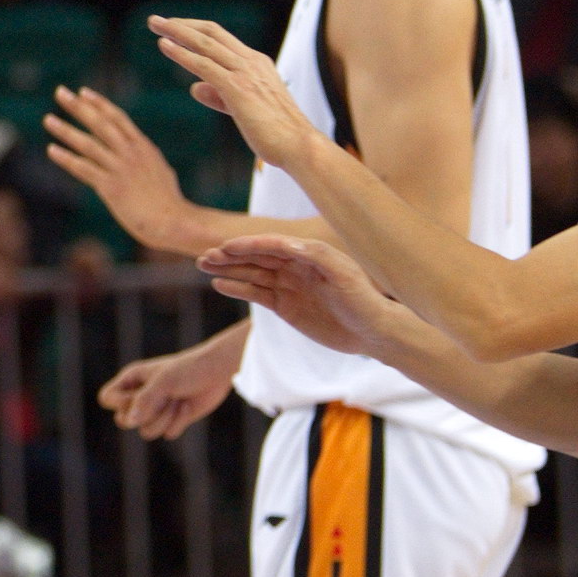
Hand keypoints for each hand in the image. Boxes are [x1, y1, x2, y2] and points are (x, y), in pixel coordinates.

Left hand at [43, 85, 183, 244]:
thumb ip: (147, 158)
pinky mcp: (111, 187)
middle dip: (79, 107)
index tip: (83, 92)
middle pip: (101, 123)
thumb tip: (144, 152)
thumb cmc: (168, 201)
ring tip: (48, 119)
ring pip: (88, 144)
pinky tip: (51, 150)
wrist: (173, 222)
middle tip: (60, 92)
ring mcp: (120, 168)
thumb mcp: (160, 171)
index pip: (118, 118)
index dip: (99, 104)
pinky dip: (66, 158)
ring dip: (66, 130)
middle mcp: (131, 153)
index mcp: (143, 147)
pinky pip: (84, 169)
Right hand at [97, 325, 238, 440]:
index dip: (119, 403)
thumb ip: (144, 400)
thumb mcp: (164, 381)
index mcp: (132, 380)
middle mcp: (140, 396)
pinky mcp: (171, 421)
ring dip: (165, 419)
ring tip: (178, 402)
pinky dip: (178, 422)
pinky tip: (187, 406)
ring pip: (146, 432)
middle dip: (146, 414)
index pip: (107, 399)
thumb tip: (129, 421)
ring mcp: (155, 410)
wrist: (218, 372)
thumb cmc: (189, 369)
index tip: (137, 397)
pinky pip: (166, 434)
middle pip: (124, 421)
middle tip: (162, 400)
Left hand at [148, 12, 317, 169]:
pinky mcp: (237, 88)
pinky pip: (204, 65)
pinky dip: (182, 53)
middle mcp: (251, 62)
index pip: (221, 39)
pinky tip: (164, 46)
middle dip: (181, 25)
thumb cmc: (275, 133)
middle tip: (156, 20)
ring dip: (176, 32)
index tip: (174, 29)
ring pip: (205, 44)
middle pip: (211, 33)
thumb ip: (219, 96)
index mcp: (256, 64)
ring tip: (154, 24)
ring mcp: (245, 73)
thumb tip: (195, 87)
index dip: (195, 32)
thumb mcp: (243, 109)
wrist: (299, 146)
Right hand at [198, 235, 412, 364]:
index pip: (273, 245)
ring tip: (203, 265)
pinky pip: (257, 293)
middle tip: (206, 256)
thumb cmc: (364, 300)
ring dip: (228, 269)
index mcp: (309, 254)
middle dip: (231, 255)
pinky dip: (238, 288)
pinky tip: (220, 284)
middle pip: (257, 256)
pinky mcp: (285, 305)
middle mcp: (295, 266)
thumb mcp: (346, 276)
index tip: (228, 248)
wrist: (373, 331)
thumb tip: (290, 246)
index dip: (250, 246)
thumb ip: (319, 257)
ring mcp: (288, 285)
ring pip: (252, 273)